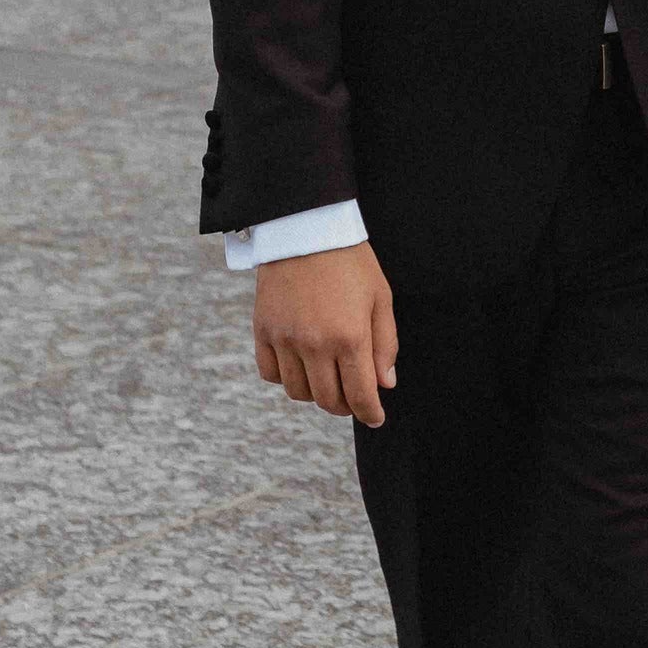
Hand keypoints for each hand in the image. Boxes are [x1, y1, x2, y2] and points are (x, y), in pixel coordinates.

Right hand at [253, 241, 398, 428]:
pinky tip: (300, 366)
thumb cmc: (351, 262)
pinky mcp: (263, 331)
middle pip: (327, 400)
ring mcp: (285, 339)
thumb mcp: (380, 298)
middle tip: (353, 398)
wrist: (305, 229)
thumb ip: (385, 344)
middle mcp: (315, 344)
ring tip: (327, 380)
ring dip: (315, 394)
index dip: (370, 413)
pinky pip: (270, 374)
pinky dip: (285, 378)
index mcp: (350, 337)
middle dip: (344, 406)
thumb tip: (385, 384)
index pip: (359, 395)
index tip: (375, 418)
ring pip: (298, 392)